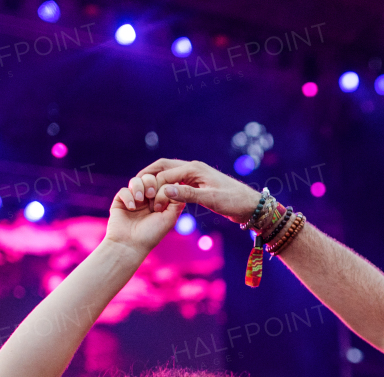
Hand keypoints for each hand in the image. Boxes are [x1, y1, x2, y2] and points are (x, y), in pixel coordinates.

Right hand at [106, 173, 183, 254]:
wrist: (130, 245)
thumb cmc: (152, 234)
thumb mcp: (170, 218)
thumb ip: (176, 201)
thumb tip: (178, 183)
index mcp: (160, 201)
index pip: (163, 182)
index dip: (163, 185)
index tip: (163, 199)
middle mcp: (147, 199)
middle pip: (150, 177)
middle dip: (151, 183)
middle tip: (151, 194)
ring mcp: (134, 199)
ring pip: (136, 180)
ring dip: (139, 187)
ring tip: (141, 200)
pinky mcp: (120, 201)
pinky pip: (124, 190)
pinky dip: (128, 196)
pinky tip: (132, 208)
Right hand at [132, 159, 261, 223]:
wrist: (249, 205)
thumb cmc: (232, 202)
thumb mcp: (210, 199)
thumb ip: (187, 195)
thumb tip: (165, 191)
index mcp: (194, 169)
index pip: (165, 175)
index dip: (155, 188)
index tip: (148, 203)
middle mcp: (193, 168)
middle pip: (163, 166)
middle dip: (148, 174)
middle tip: (134, 185)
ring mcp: (195, 174)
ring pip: (169, 172)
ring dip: (156, 179)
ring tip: (143, 190)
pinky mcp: (197, 182)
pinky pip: (176, 180)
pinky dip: (165, 185)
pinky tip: (160, 195)